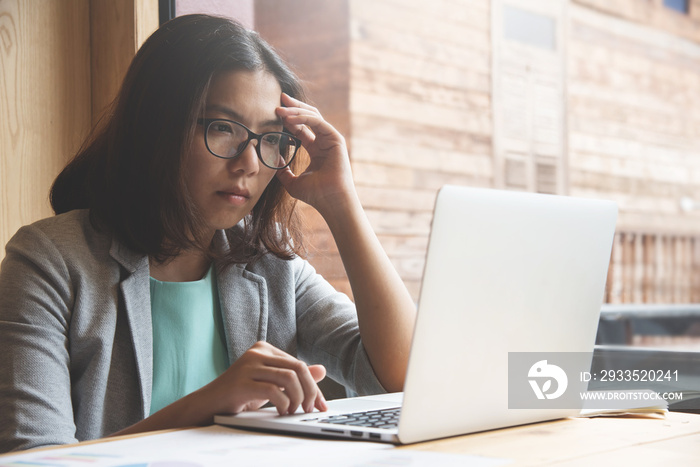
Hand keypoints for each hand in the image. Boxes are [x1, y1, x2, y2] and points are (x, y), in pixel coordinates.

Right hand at [201, 341, 327, 415]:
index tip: (321, 404)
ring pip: (289, 377)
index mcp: (265, 349)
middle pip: (298, 368)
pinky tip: (282, 411)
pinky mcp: (241, 382)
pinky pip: (273, 390)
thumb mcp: (271, 384)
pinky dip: (284, 403)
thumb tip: (322, 370)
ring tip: (294, 410)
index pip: (299, 364)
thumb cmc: (240, 394)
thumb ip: (294, 376)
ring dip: (298, 398)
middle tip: (310, 408)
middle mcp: (257, 352)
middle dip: (310, 391)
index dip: (314, 386)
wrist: (208, 404)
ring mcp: (248, 366)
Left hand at [275, 93, 357, 215]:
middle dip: (293, 107)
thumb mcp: (292, 182)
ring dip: (295, 110)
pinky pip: (317, 121)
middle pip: (307, 117)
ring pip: (312, 116)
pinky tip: (289, 118)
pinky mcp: (335, 138)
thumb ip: (282, 171)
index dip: (288, 119)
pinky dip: (303, 118)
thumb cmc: (316, 195)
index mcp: (316, 149)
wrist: (330, 201)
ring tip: (279, 108)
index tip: (273, 113)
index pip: (301, 128)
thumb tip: (274, 159)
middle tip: (278, 98)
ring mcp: (331, 139)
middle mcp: (324, 142)